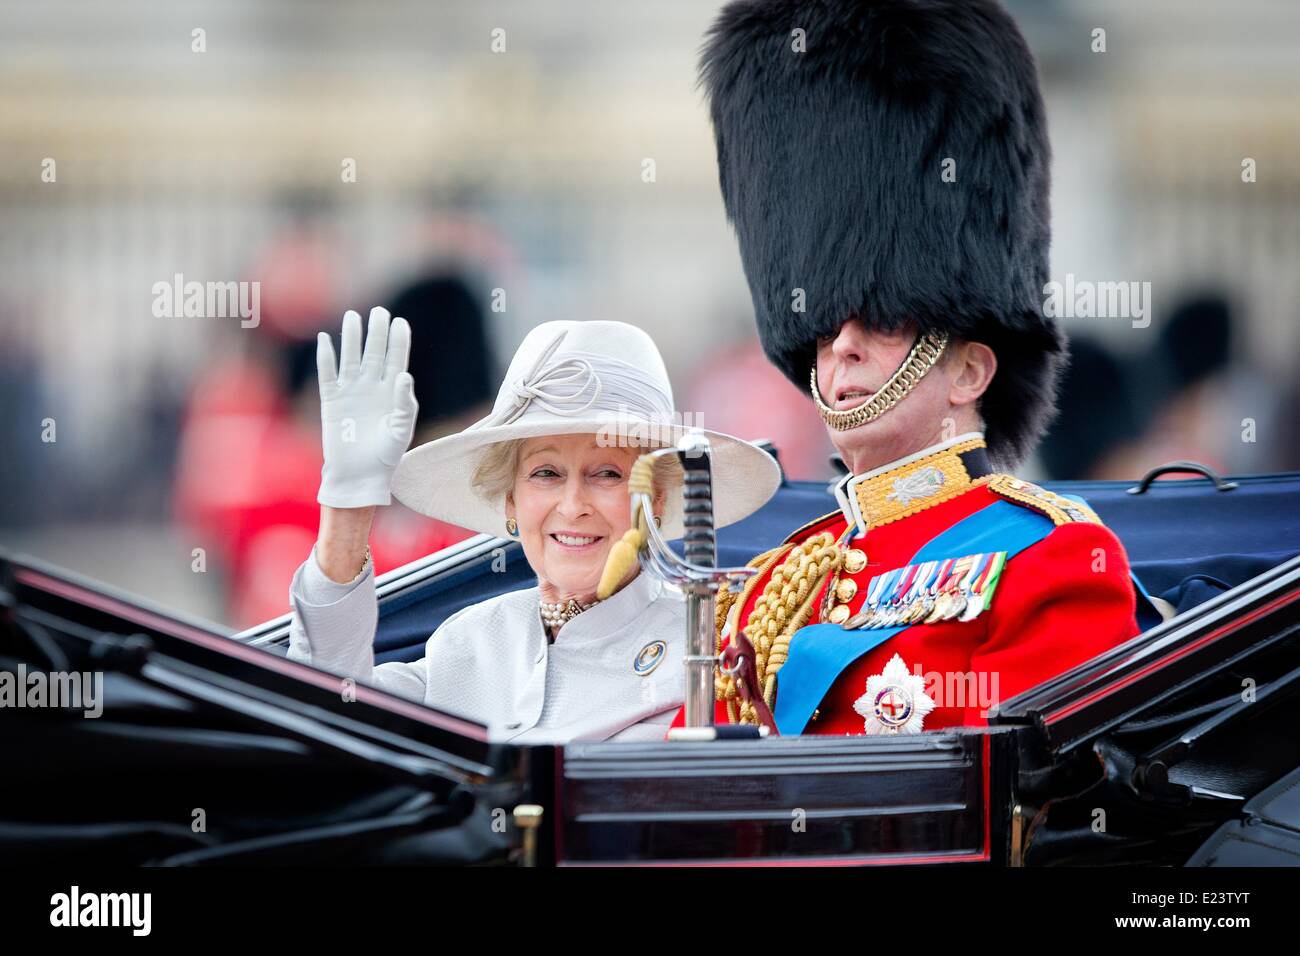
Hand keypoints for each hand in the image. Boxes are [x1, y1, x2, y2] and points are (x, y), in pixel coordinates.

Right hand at [315, 307, 418, 508]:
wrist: (360, 475)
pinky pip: (328, 374)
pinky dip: (326, 357)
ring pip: (351, 358)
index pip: (396, 359)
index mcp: (393, 392)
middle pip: (374, 353)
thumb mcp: (401, 429)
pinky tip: (326, 339)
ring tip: (353, 316)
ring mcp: (351, 392)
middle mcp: (372, 387)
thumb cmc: (386, 455)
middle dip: (377, 332)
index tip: (400, 322)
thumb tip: (405, 375)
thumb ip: (405, 402)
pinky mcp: (332, 400)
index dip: (398, 341)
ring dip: (352, 338)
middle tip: (379, 311)